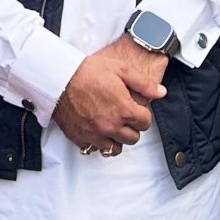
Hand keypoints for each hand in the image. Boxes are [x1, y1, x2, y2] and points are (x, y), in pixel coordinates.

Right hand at [53, 35, 167, 152]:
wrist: (59, 78)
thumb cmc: (88, 71)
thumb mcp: (121, 70)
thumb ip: (144, 83)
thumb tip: (161, 92)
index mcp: (124, 110)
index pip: (145, 123)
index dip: (142, 115)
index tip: (136, 109)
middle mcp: (111, 126)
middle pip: (133, 138)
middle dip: (132, 128)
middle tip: (125, 117)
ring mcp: (95, 134)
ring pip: (115, 148)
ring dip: (117, 139)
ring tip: (113, 127)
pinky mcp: (80, 137)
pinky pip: (95, 149)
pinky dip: (98, 142)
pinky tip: (97, 130)